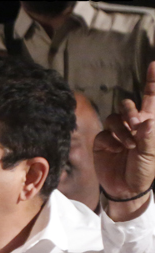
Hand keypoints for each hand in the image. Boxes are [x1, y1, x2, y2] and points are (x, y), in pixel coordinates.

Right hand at [95, 61, 154, 216]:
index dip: (152, 81)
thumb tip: (146, 121)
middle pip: (127, 104)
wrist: (125, 189)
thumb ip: (148, 137)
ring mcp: (116, 133)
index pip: (151, 98)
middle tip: (136, 124)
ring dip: (121, 129)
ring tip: (128, 143)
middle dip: (130, 111)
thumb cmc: (143, 171)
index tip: (154, 63)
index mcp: (149, 124)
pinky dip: (110, 140)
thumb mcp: (150, 154)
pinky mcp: (102, 142)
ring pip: (114, 117)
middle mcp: (132, 125)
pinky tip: (115, 149)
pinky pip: (103, 132)